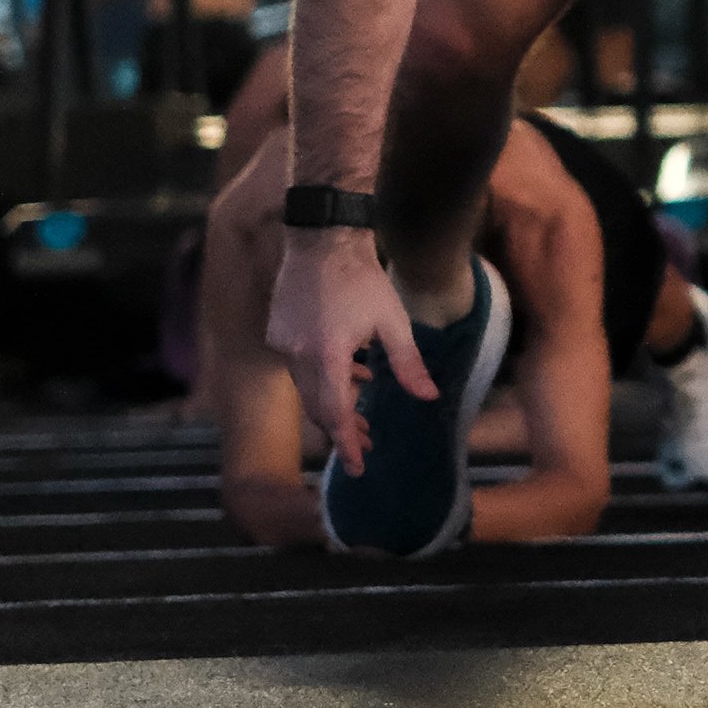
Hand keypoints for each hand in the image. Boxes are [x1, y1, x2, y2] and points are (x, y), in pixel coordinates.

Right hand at [266, 229, 431, 474]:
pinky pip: (300, 368)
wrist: (322, 240)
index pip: (336, 414)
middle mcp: (299, 355)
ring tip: (362, 408)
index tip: (358, 467)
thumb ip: (408, 364)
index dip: (347, 443)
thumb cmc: (362, 278)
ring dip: (334, 402)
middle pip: (319, 407)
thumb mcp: (394, 322)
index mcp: (328, 355)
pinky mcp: (278, 333)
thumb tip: (428, 397)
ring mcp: (284, 344)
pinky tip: (350, 374)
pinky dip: (322, 378)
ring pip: (309, 389)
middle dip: (343, 429)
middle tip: (367, 443)